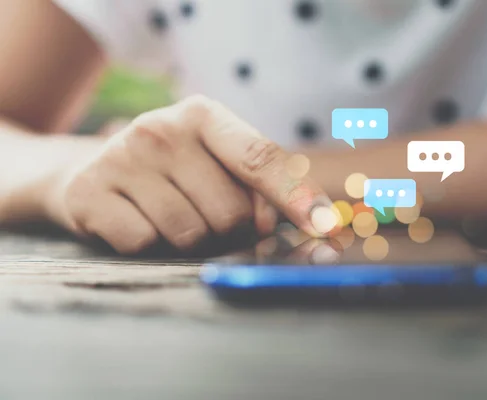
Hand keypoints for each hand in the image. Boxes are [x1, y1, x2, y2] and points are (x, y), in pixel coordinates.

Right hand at [44, 95, 334, 253]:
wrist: (93, 174)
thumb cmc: (174, 174)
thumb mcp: (215, 164)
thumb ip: (260, 188)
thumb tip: (314, 227)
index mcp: (203, 115)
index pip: (259, 159)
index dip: (296, 197)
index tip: (325, 227)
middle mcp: (161, 128)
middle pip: (229, 213)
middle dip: (229, 230)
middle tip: (206, 217)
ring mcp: (121, 157)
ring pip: (189, 234)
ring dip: (189, 241)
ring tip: (169, 217)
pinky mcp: (88, 192)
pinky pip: (144, 244)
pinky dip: (148, 246)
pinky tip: (136, 222)